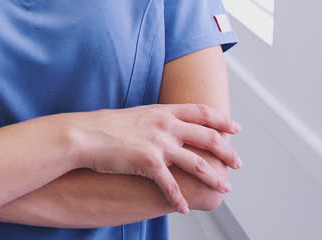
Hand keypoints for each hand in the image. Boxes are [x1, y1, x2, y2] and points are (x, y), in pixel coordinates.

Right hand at [70, 103, 240, 214]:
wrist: (84, 135)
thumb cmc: (105, 127)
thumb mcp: (137, 115)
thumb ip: (157, 120)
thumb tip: (169, 126)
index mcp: (163, 112)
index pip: (201, 112)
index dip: (221, 120)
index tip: (234, 128)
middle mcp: (165, 125)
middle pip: (208, 137)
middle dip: (226, 152)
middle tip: (237, 163)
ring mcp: (159, 144)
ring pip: (198, 163)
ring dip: (214, 178)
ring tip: (223, 188)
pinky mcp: (149, 163)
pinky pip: (171, 185)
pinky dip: (179, 199)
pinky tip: (183, 208)